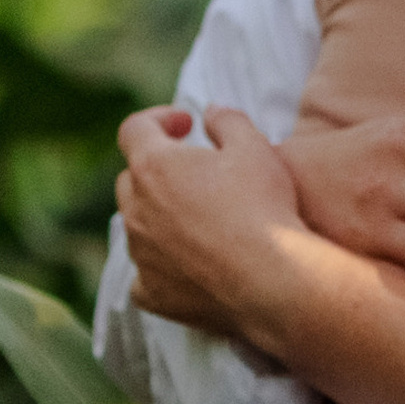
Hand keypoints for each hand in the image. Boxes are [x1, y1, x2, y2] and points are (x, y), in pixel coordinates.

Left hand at [116, 104, 315, 341]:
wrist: (273, 280)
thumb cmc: (263, 207)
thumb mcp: (254, 146)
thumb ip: (227, 120)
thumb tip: (211, 111)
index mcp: (153, 166)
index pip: (134, 129)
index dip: (159, 120)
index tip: (186, 126)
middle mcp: (136, 209)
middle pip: (131, 179)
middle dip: (157, 170)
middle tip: (195, 173)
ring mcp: (141, 254)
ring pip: (136, 226)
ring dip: (158, 216)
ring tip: (199, 219)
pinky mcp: (151, 292)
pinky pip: (144, 274)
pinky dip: (160, 265)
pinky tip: (189, 264)